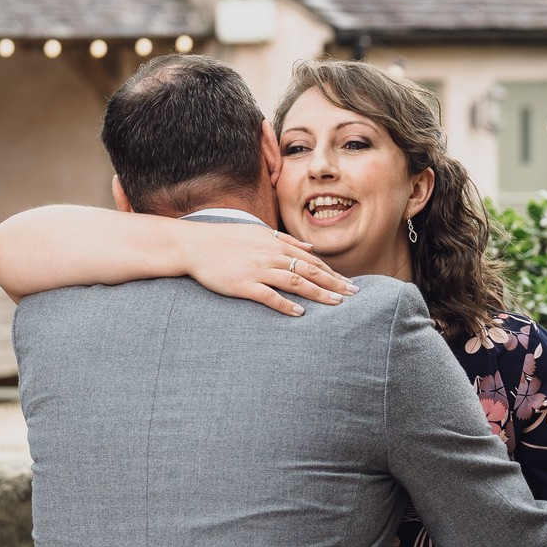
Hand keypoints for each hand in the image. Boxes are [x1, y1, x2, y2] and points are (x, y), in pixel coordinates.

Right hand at [178, 222, 354, 315]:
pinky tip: (301, 313)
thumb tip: (310, 248)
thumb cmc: (225, 238)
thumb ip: (285, 241)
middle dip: (334, 283)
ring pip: (295, 282)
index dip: (332, 273)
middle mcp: (271, 256)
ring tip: (336, 304)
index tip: (349, 283)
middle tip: (354, 294)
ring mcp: (257, 270)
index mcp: (275, 244)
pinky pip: (269, 296)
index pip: (312, 261)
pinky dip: (286, 305)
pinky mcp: (243, 285)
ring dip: (318, 294)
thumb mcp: (258, 233)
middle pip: (310, 271)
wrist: (192, 244)